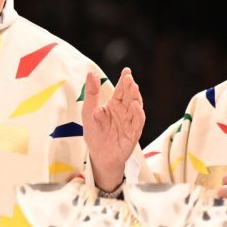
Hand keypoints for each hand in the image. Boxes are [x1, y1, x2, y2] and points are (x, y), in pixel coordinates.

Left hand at [81, 68, 144, 192]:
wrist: (99, 156)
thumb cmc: (94, 134)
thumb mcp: (88, 111)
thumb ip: (91, 93)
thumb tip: (91, 72)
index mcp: (114, 105)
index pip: (121, 89)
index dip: (124, 80)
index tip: (126, 71)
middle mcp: (124, 111)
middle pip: (130, 95)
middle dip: (131, 86)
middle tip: (129, 78)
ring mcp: (130, 121)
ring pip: (137, 106)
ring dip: (136, 96)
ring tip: (133, 87)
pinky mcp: (134, 132)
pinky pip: (138, 121)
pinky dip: (138, 112)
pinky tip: (135, 105)